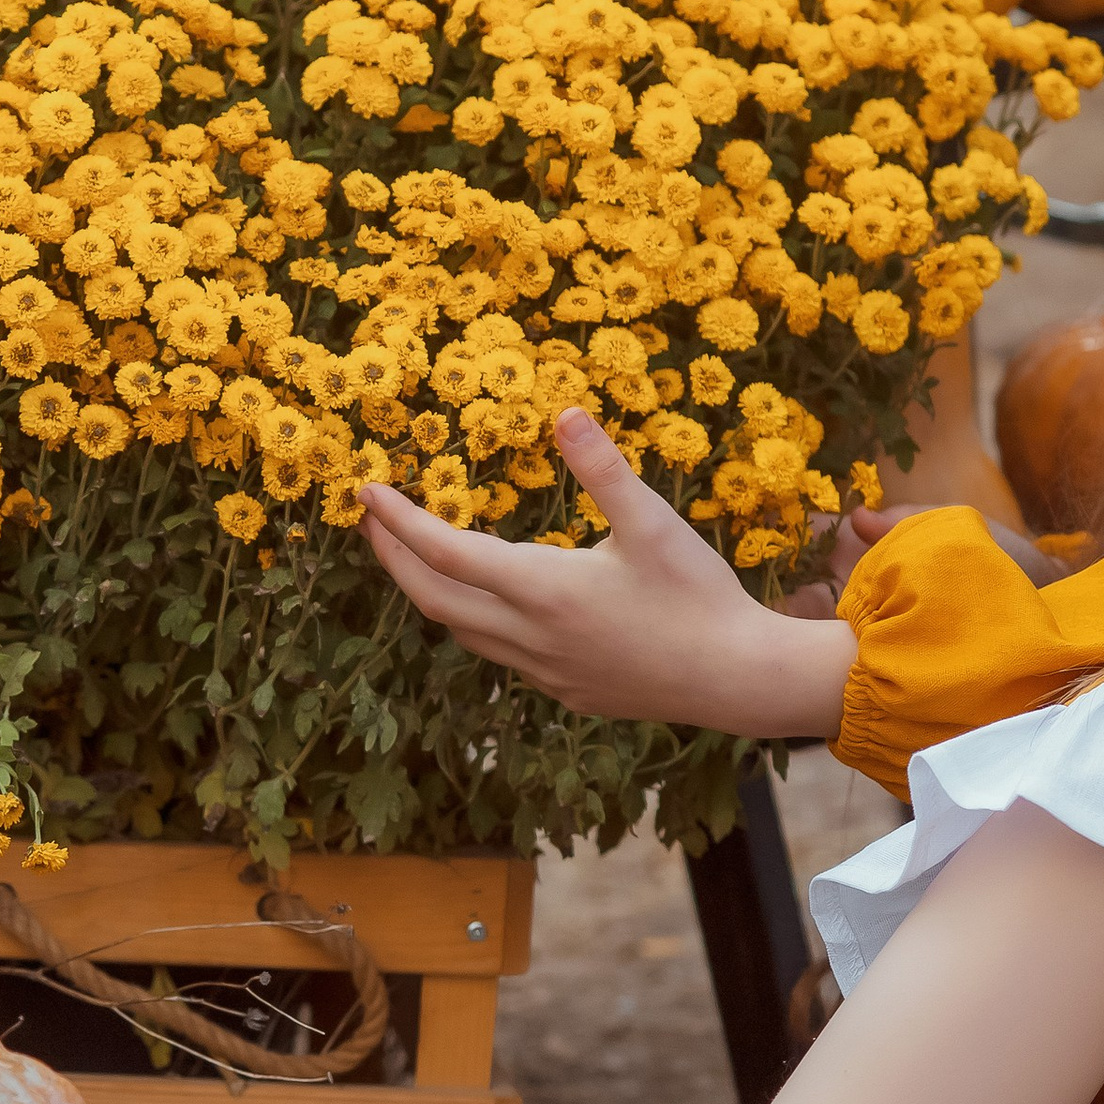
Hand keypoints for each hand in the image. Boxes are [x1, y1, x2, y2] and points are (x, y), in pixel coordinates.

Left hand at [357, 409, 855, 741]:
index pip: (446, 554)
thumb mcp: (654, 523)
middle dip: (393, 558)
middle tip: (369, 522)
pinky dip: (475, 622)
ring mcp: (545, 670)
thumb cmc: (699, 597)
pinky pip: (500, 654)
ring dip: (431, 592)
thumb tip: (566, 414)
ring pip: (464, 632)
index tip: (367, 493)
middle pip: (434, 599)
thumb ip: (604, 469)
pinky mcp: (566, 689)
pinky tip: (493, 604)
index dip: (400, 522)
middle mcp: (530, 637)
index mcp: (543, 590)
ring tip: (419, 557)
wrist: (736, 680)